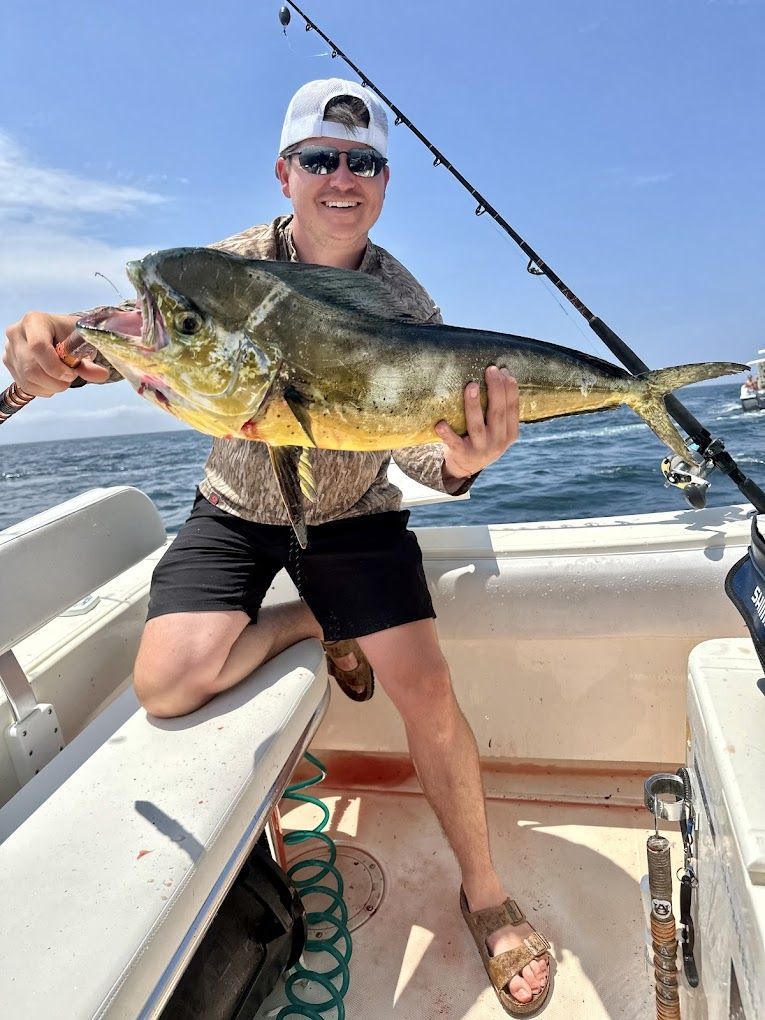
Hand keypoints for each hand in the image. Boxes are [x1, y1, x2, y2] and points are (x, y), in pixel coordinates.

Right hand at [3, 311, 109, 395]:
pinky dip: (43, 389)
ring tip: (62, 379)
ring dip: (50, 387)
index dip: (56, 367)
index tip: (72, 373)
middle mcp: (16, 333)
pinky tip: (52, 382)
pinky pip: (24, 385)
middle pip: (31, 368)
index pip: (38, 346)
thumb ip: (89, 362)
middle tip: (70, 379)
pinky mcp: (9, 363)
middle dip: (55, 381)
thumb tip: (102, 375)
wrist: (58, 336)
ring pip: (27, 380)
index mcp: (34, 321)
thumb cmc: (70, 337)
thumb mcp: (82, 345)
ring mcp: (9, 349)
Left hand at [436, 366, 518, 485]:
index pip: (512, 408)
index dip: (510, 389)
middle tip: (490, 370)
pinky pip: (454, 442)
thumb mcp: (498, 428)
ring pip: (477, 425)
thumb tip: (500, 373)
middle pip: (497, 413)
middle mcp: (497, 442)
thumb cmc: (483, 438)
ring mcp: (480, 449)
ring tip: (471, 386)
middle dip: (495, 390)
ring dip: (473, 405)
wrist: (466, 467)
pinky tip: (441, 423)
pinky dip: (447, 433)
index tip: (504, 370)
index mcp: (510, 433)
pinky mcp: (461, 454)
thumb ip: (500, 409)